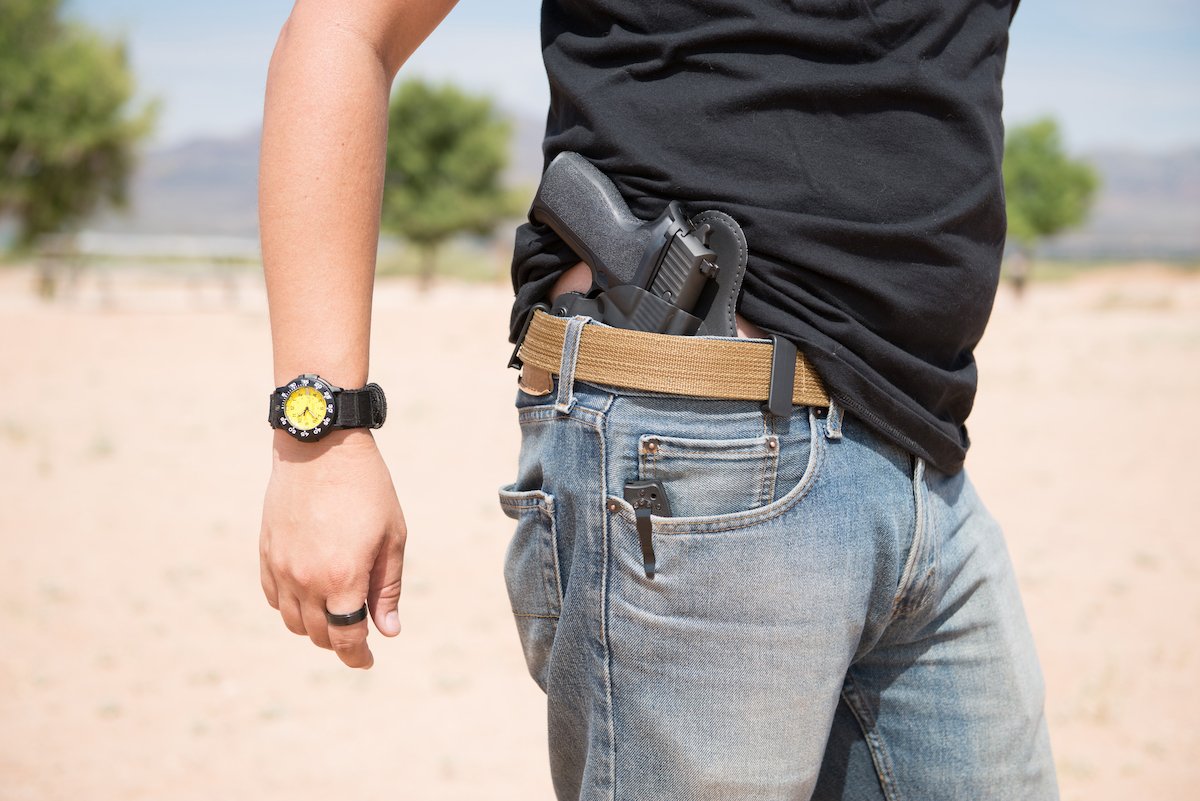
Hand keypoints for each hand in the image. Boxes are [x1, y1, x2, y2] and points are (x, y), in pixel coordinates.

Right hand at [259, 428, 404, 667]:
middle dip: (341, 642)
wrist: (321, 447)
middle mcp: (305, 580)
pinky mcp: (266, 552)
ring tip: (336, 616)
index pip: (347, 638)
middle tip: (358, 636)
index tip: (368, 661)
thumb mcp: (392, 538)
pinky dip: (291, 607)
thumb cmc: (367, 490)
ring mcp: (281, 568)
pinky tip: (309, 596)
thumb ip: (388, 589)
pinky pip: (274, 597)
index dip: (358, 656)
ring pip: (293, 621)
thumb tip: (388, 631)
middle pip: (319, 634)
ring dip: (315, 627)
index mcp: (342, 579)